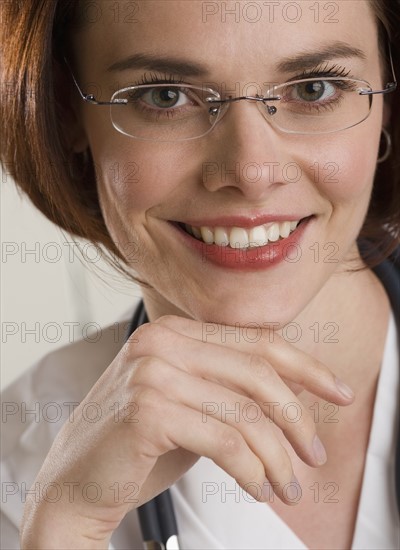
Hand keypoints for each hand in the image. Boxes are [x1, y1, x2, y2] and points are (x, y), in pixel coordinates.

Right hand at [20, 315, 353, 547]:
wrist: (72, 483)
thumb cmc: (135, 446)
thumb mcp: (191, 406)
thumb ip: (230, 389)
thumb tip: (295, 391)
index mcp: (173, 331)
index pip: (256, 341)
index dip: (305, 366)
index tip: (338, 392)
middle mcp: (161, 341)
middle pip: (258, 372)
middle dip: (298, 417)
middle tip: (315, 456)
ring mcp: (152, 372)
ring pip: (246, 413)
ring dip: (278, 457)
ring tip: (288, 486)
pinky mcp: (148, 410)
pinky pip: (226, 442)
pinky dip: (252, 471)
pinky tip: (257, 490)